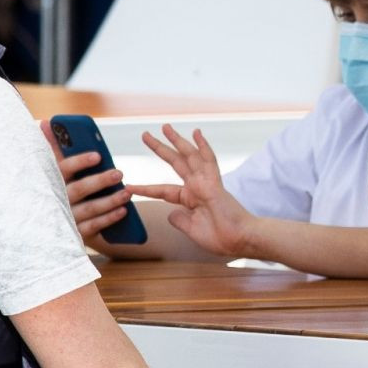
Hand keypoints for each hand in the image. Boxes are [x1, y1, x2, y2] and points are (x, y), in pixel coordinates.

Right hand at [41, 120, 133, 245]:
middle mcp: (58, 198)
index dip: (80, 162)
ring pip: (89, 209)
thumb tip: (45, 123)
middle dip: (100, 181)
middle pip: (80, 189)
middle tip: (119, 173)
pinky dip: (108, 218)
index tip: (98, 156)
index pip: (64, 168)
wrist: (46, 223)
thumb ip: (52, 147)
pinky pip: (93, 226)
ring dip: (110, 201)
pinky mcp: (74, 231)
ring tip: (127, 193)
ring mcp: (66, 217)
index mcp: (52, 179)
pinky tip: (123, 210)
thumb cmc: (54, 186)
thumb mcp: (51, 167)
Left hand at [138, 124, 254, 257]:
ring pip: (189, 156)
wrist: (239, 240)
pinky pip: (208, 160)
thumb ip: (180, 220)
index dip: (145, 188)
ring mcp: (206, 182)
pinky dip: (203, 146)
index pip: (162, 190)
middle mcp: (196, 187)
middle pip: (175, 162)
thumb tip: (170, 213)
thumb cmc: (220, 238)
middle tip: (145, 135)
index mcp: (190, 199)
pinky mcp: (214, 183)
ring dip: (177, 141)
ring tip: (165, 127)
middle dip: (160, 148)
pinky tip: (196, 133)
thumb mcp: (192, 230)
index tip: (129, 186)